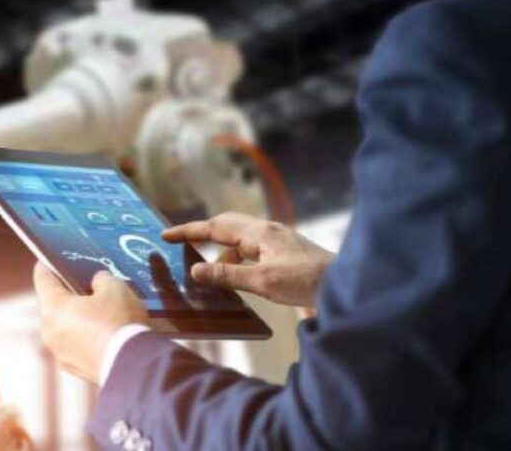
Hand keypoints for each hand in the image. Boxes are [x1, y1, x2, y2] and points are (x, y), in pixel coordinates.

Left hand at [33, 263, 148, 382]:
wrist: (132, 365)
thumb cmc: (120, 322)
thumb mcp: (116, 287)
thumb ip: (102, 280)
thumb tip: (98, 282)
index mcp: (54, 307)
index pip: (43, 278)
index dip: (49, 265)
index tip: (50, 259)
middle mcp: (49, 331)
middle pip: (55, 305)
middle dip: (70, 295)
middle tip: (89, 286)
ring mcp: (60, 352)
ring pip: (65, 327)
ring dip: (79, 318)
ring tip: (103, 312)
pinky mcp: (74, 368)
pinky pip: (76, 346)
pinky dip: (87, 338)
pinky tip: (107, 333)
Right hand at [162, 212, 334, 307]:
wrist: (345, 284)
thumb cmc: (307, 282)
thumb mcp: (263, 282)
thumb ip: (228, 276)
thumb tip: (196, 270)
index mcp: (260, 233)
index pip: (216, 226)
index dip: (189, 231)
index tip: (165, 234)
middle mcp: (267, 231)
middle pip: (226, 226)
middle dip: (202, 235)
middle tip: (179, 246)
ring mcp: (277, 240)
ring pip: (240, 240)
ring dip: (221, 253)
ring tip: (206, 273)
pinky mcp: (284, 251)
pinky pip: (252, 250)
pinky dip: (237, 260)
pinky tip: (235, 277)